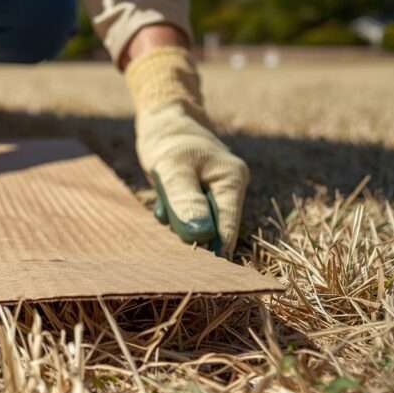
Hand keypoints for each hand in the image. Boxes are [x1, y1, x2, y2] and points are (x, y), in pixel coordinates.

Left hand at [136, 101, 249, 257]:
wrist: (162, 119)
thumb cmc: (167, 140)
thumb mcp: (172, 168)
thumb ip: (186, 200)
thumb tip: (201, 235)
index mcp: (232, 179)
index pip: (229, 224)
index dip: (217, 249)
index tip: (204, 273)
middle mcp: (229, 186)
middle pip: (216, 226)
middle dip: (196, 238)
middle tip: (176, 251)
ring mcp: (215, 190)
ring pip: (201, 222)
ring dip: (181, 225)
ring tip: (164, 214)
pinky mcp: (199, 192)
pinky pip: (189, 214)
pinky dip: (175, 216)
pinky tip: (162, 208)